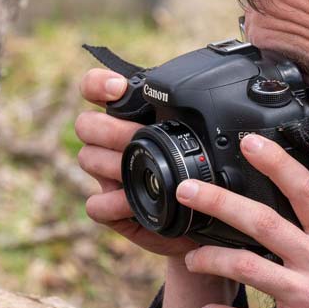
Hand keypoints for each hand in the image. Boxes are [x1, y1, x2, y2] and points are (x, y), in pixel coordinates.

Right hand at [75, 67, 196, 260]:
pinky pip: (95, 204)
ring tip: (137, 171)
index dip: (98, 84)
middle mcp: (115, 144)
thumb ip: (199, 122)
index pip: (98, 90)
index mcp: (133, 119)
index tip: (117, 87)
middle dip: (110, 130)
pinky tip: (132, 204)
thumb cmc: (204, 178)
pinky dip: (113, 203)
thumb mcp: (206, 144)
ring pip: (87, 158)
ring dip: (112, 165)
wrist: (206, 223)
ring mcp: (109, 176)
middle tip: (135, 137)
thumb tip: (222, 99)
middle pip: (86, 124)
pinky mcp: (111, 209)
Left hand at [176, 134, 308, 307]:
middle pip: (262, 221)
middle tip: (188, 191)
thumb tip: (307, 212)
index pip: (306, 190)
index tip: (250, 143)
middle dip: (219, 202)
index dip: (277, 163)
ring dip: (211, 260)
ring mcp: (307, 297)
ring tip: (191, 259)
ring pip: (246, 266)